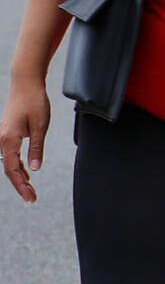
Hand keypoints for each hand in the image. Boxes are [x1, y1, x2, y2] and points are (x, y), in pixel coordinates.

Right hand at [1, 75, 49, 202]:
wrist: (25, 84)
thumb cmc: (35, 102)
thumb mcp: (41, 125)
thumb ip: (37, 148)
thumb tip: (35, 169)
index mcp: (8, 140)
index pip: (13, 170)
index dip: (22, 186)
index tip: (31, 198)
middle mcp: (1, 140)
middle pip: (9, 169)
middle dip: (20, 185)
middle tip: (32, 199)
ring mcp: (2, 137)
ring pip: (8, 163)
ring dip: (19, 176)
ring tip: (31, 189)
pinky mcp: (7, 134)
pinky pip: (10, 155)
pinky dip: (17, 166)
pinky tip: (27, 172)